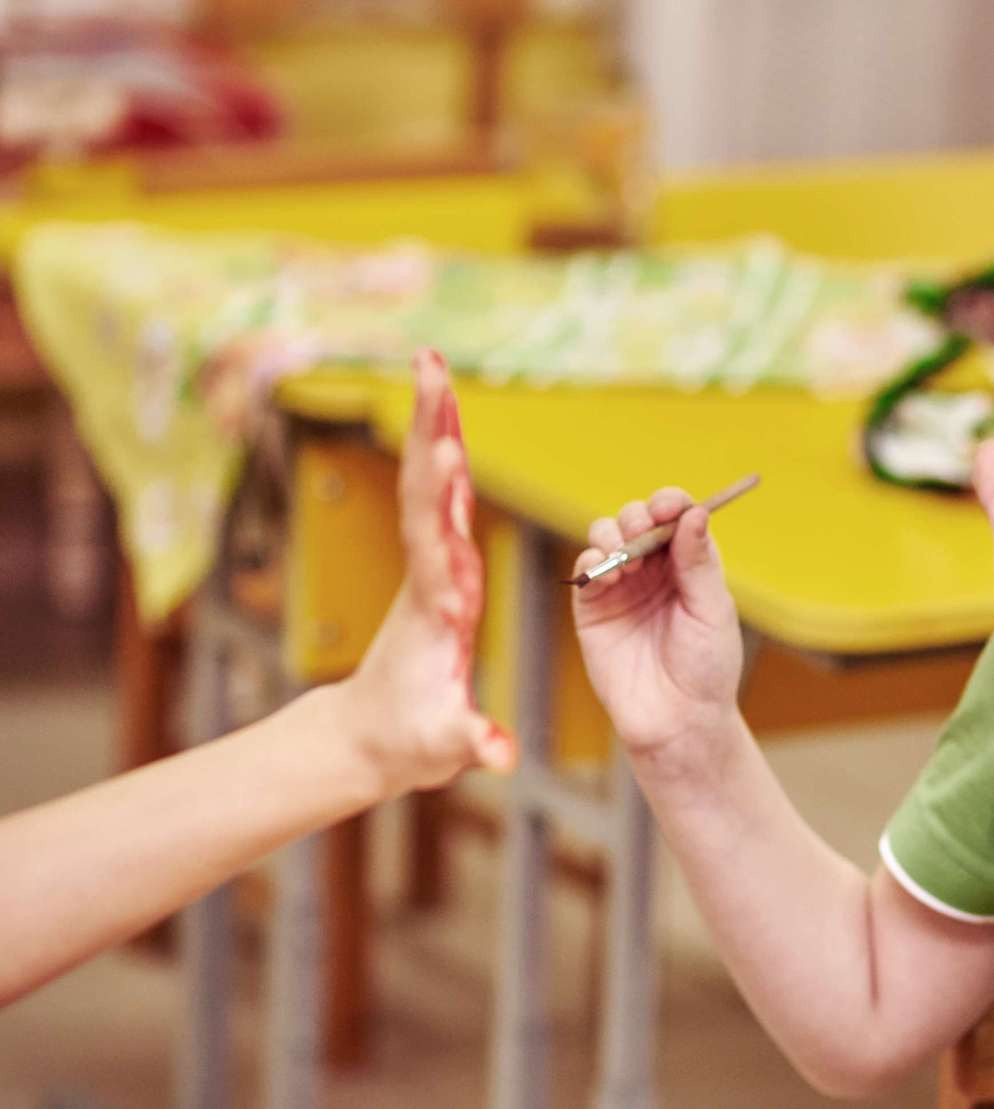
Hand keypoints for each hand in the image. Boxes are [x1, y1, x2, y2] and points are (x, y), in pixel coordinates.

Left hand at [333, 350, 516, 796]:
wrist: (368, 737)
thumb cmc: (409, 739)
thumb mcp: (444, 747)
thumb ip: (472, 743)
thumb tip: (499, 756)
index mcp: (436, 604)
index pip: (435, 538)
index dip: (441, 495)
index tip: (448, 449)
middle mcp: (429, 571)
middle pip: (425, 486)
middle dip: (429, 426)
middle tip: (430, 365)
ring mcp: (431, 564)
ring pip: (430, 481)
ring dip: (435, 425)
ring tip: (436, 368)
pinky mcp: (439, 564)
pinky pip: (440, 495)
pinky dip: (446, 452)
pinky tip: (451, 422)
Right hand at [571, 487, 743, 775]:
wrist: (677, 720)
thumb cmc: (706, 668)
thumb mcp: (712, 611)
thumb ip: (698, 562)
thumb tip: (695, 512)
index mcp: (690, 564)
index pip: (676, 517)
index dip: (670, 503)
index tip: (668, 506)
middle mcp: (655, 569)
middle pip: (637, 518)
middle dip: (637, 515)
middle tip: (643, 530)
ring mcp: (622, 585)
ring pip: (606, 534)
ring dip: (612, 533)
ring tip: (627, 558)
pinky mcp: (593, 608)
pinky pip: (586, 569)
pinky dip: (592, 559)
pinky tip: (608, 573)